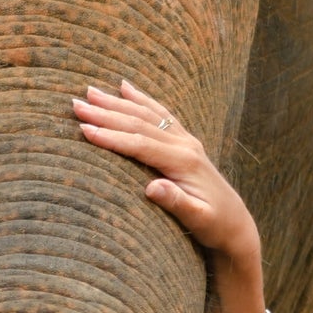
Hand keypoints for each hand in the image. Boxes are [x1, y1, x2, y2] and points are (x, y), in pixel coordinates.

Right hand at [72, 82, 261, 273]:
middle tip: (76, 104)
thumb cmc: (215, 226)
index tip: (85, 129)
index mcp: (183, 162)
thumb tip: (152, 189)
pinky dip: (141, 99)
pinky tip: (125, 87)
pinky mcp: (185, 142)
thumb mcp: (197, 220)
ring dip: (116, 102)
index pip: (140, 144)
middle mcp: (185, 145)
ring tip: (89, 92)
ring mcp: (185, 141)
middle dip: (106, 113)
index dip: (112, 136)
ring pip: (147, 114)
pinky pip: (159, 114)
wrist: (236, 224)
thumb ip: (176, 203)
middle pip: (139, 123)